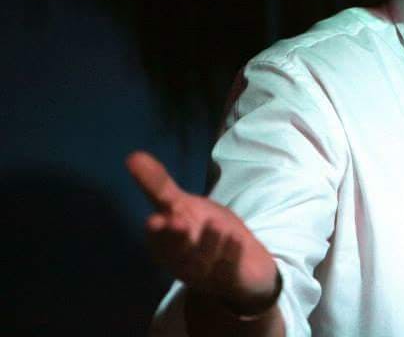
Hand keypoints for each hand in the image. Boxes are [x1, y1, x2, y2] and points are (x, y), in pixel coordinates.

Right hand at [126, 150, 277, 309]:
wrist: (240, 265)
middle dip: (176, 239)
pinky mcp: (230, 278)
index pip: (158, 240)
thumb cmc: (205, 232)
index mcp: (167, 245)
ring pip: (204, 261)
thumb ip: (158, 185)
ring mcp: (207, 273)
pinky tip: (237, 239)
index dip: (157, 232)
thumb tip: (133, 155)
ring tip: (215, 224)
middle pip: (177, 253)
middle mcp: (183, 262)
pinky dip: (232, 254)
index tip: (155, 220)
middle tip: (178, 222)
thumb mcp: (182, 206)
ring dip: (208, 243)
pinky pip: (230, 268)